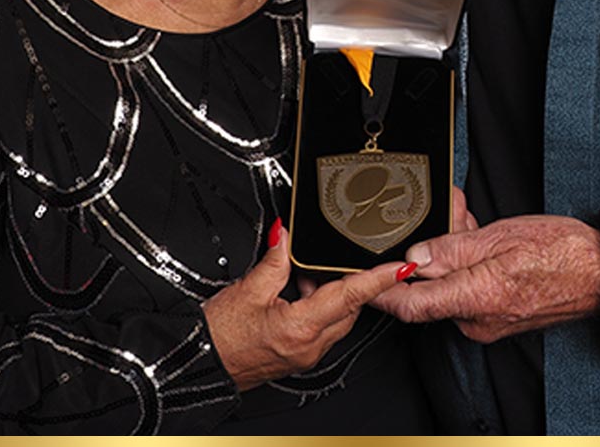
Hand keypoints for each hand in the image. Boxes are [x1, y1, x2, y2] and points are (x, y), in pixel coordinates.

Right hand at [203, 221, 414, 389]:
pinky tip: (303, 291)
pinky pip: (323, 327)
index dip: (379, 279)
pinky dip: (321, 306)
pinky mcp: (299, 356)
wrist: (199, 364)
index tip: (400, 267)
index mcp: (301, 327)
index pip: (351, 296)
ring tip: (311, 272)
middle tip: (351, 257)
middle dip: (354, 281)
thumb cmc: (219, 335)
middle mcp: (311, 345)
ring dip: (334, 293)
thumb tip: (287, 235)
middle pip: (350, 308)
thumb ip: (275, 259)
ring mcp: (306, 354)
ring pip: (338, 318)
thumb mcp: (248, 288)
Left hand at [370, 214, 599, 342]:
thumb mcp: (500, 236)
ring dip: (449, 251)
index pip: (411, 305)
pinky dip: (465, 262)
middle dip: (426, 250)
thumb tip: (415, 258)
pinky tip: (477, 234)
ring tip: (466, 217)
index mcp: (475, 300)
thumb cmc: (561, 252)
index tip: (361, 275)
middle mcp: (478, 320)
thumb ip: (453, 248)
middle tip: (441, 214)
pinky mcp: (498, 316)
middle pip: (430, 288)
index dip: (381, 290)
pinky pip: (468, 289)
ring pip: (450, 283)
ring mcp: (489, 321)